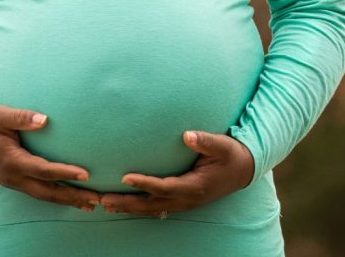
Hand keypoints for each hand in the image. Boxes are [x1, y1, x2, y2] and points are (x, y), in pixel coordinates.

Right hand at [0, 106, 100, 212]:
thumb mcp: (1, 115)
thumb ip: (22, 117)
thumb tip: (45, 120)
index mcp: (12, 160)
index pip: (44, 170)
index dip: (65, 172)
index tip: (85, 174)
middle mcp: (14, 177)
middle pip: (47, 192)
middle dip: (72, 196)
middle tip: (96, 200)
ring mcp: (13, 182)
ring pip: (43, 196)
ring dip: (66, 200)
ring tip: (88, 204)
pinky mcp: (13, 181)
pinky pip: (37, 192)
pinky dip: (54, 196)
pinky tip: (67, 197)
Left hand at [99, 130, 254, 217]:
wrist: (242, 171)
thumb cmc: (230, 155)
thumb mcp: (222, 146)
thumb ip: (205, 141)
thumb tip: (188, 135)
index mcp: (194, 186)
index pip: (164, 187)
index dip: (144, 183)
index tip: (124, 177)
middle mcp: (186, 199)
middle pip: (151, 204)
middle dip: (127, 203)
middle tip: (103, 200)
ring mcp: (183, 203)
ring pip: (151, 209)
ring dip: (128, 208)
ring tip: (105, 204)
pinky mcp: (181, 201)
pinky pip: (156, 208)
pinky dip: (139, 207)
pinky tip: (124, 205)